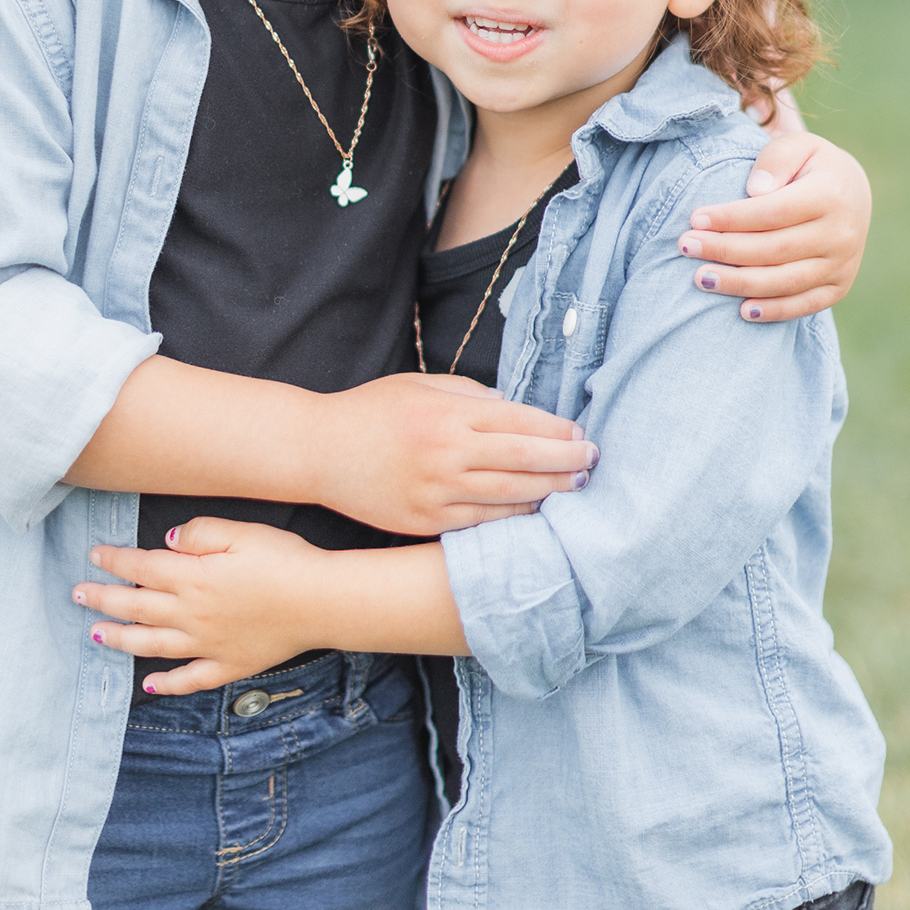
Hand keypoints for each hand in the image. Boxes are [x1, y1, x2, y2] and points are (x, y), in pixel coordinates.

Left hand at [75, 519, 322, 693]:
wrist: (323, 601)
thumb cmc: (285, 561)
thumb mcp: (240, 531)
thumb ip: (197, 534)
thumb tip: (165, 539)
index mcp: (192, 577)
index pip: (141, 568)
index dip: (114, 561)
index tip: (94, 555)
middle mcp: (192, 614)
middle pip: (135, 607)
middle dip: (102, 599)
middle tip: (76, 594)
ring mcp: (209, 644)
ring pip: (152, 645)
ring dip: (119, 640)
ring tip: (94, 635)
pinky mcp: (229, 664)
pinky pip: (191, 679)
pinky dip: (168, 685)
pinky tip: (149, 685)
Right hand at [313, 372, 593, 533]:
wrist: (317, 451)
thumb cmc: (369, 410)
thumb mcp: (418, 385)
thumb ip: (469, 393)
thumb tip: (513, 408)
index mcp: (446, 415)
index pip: (520, 421)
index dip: (558, 430)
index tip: (580, 434)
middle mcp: (446, 454)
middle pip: (526, 459)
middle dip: (567, 461)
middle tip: (592, 462)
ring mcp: (436, 492)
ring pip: (511, 496)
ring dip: (550, 492)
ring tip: (573, 487)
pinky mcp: (426, 521)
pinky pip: (482, 523)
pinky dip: (513, 517)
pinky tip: (532, 510)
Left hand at [677, 131, 870, 322]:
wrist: (850, 191)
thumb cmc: (809, 165)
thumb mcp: (797, 145)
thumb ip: (774, 160)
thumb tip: (755, 190)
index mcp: (831, 196)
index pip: (773, 213)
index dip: (731, 218)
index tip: (695, 219)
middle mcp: (842, 234)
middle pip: (774, 249)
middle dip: (725, 250)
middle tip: (685, 246)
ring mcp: (843, 263)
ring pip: (786, 281)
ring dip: (740, 284)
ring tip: (701, 279)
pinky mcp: (839, 285)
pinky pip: (806, 304)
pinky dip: (775, 311)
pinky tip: (742, 311)